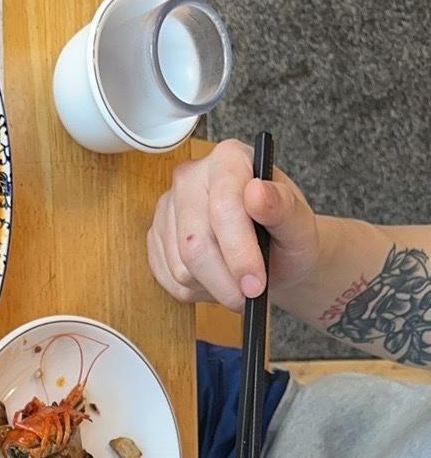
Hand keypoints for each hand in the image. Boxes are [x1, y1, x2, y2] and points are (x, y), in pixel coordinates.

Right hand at [147, 139, 321, 310]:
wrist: (273, 254)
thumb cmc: (286, 235)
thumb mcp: (300, 224)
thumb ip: (284, 207)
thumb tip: (258, 192)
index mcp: (228, 160)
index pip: (222, 207)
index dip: (239, 252)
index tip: (256, 284)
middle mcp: (191, 178)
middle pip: (194, 244)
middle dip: (225, 281)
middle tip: (250, 297)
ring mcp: (168, 209)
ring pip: (180, 268)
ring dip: (213, 288)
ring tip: (238, 283)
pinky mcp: (156, 237)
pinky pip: (169, 279)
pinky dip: (197, 292)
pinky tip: (218, 281)